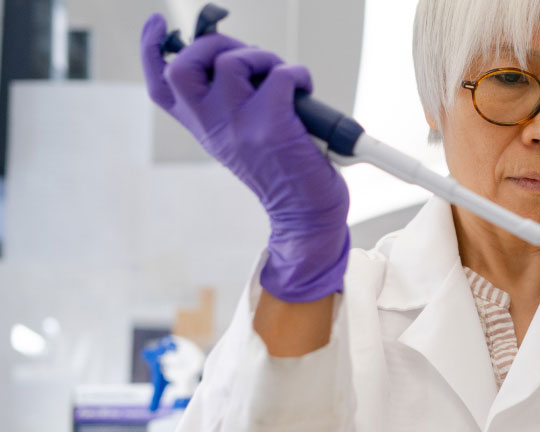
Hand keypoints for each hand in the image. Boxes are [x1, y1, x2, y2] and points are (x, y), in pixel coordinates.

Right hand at [139, 14, 349, 302]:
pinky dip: (297, 74)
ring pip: (232, 62)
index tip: (158, 23)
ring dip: (263, 57)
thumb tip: (243, 60)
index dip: (151, 48)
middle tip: (248, 55)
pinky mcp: (273, 126)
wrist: (304, 215)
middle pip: (183, 65)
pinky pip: (280, 76)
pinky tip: (305, 90)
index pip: (160, 85)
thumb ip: (233, 104)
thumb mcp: (242, 138)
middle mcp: (213, 125)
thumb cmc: (284, 174)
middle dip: (214, 44)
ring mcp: (240, 125)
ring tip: (281, 76)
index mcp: (204, 127)